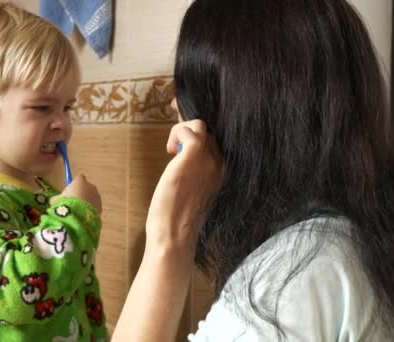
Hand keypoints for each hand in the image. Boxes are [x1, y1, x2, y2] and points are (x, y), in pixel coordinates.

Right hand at [51, 175, 101, 212]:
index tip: (71, 190)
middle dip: (82, 193)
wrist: (78, 217)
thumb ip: (57, 198)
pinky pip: (95, 206)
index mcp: (80, 181)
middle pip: (87, 187)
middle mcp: (91, 186)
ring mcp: (97, 196)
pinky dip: (91, 209)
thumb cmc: (66, 204)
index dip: (75, 184)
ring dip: (87, 202)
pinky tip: (84, 216)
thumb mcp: (56, 200)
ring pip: (92, 197)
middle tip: (74, 201)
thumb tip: (54, 200)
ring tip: (79, 211)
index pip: (79, 178)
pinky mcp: (101, 207)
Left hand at [146, 119, 222, 255]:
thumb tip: (184, 156)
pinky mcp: (191, 158)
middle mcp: (220, 164)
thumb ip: (198, 174)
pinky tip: (169, 150)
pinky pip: (188, 132)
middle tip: (174, 150)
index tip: (181, 145)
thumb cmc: (180, 219)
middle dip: (188, 135)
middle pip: (208, 132)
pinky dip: (176, 134)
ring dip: (182, 131)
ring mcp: (208, 160)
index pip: (215, 143)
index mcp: (224, 173)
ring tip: (172, 150)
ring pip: (199, 126)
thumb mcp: (196, 192)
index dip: (197, 139)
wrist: (174, 236)